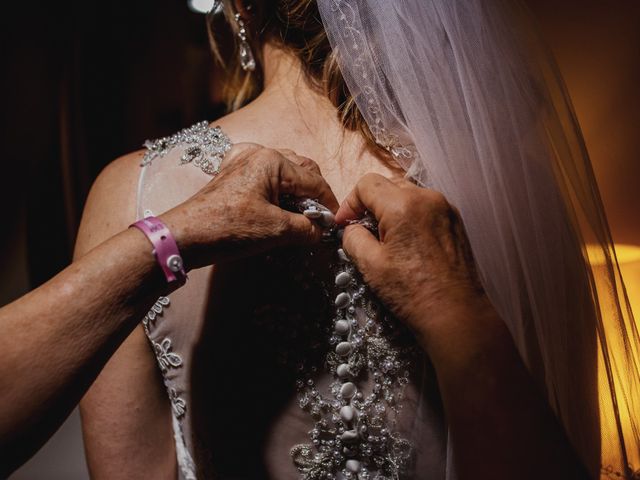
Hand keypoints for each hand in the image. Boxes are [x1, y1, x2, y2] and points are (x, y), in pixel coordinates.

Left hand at [160, 143, 337, 268]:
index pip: (314, 180)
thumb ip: (307, 228)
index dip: (328, 203)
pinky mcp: (231, 172)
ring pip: (283, 170)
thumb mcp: (277, 231)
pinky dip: (276, 188)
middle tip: (319, 218)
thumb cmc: (229, 229)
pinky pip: (264, 174)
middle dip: (313, 194)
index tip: (336, 221)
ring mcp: (242, 160)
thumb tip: (322, 231)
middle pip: (301, 169)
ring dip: (296, 190)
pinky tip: (277, 205)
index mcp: (273, 161)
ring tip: (300, 215)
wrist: (185, 236)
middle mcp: (259, 153)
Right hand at [335, 173, 494, 349]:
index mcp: (403, 206)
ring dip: (390, 211)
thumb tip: (351, 228)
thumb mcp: (370, 265)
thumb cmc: (412, 293)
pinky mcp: (455, 221)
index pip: (367, 184)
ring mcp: (445, 208)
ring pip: (407, 195)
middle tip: (362, 232)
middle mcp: (427, 198)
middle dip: (370, 206)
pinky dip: (410, 217)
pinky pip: (425, 208)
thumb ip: (353, 237)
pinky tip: (407, 244)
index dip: (350, 203)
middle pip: (388, 186)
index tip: (345, 224)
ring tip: (385, 241)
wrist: (455, 314)